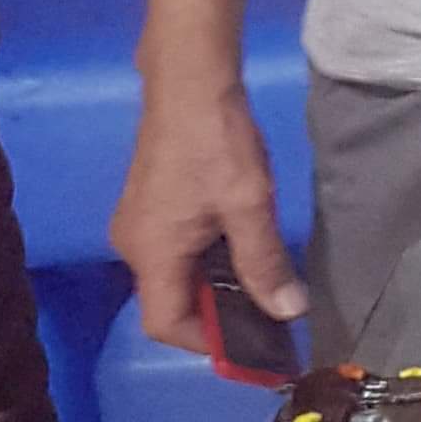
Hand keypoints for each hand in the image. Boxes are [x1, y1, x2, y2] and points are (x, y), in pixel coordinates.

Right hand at [113, 81, 303, 356]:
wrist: (189, 78)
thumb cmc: (215, 143)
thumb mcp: (249, 206)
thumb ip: (265, 264)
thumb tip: (287, 312)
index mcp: (149, 254)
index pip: (165, 326)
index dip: (208, 343)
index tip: (253, 341)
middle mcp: (133, 245)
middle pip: (170, 303)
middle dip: (217, 314)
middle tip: (268, 312)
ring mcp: (137, 222)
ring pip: (175, 275)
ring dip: (215, 284)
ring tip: (263, 281)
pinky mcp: (149, 203)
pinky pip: (175, 250)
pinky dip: (207, 259)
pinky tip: (242, 244)